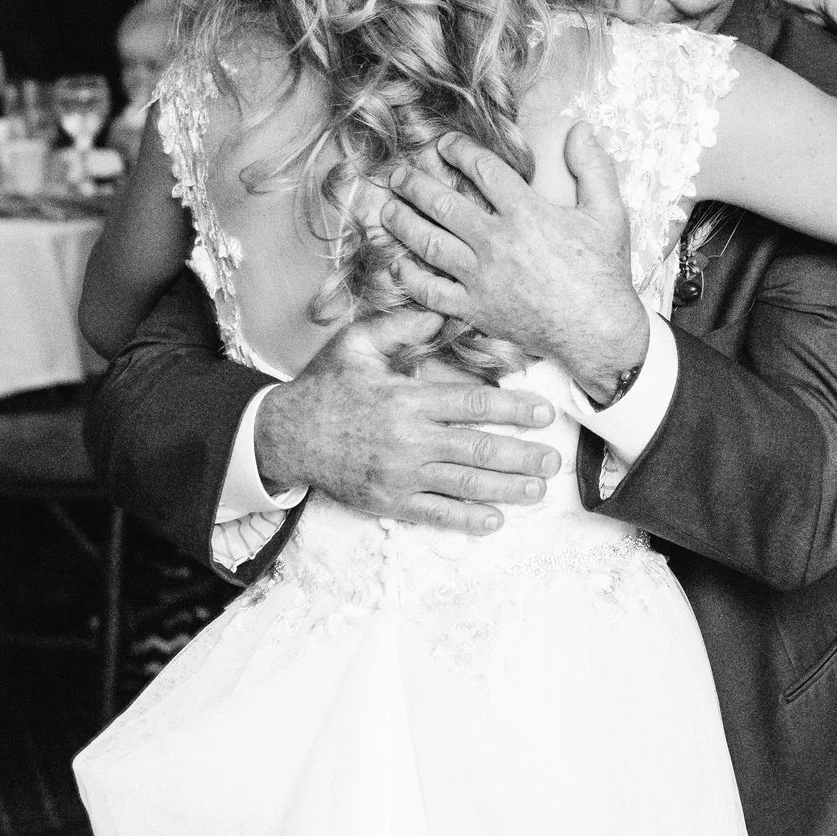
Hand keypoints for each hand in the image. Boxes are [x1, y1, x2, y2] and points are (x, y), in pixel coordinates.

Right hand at [255, 310, 561, 533]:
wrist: (283, 436)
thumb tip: (440, 315)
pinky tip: (494, 521)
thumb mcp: (355, 345)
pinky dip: (467, 519)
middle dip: (522, 455)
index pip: (474, 404)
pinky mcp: (388, 501)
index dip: (515, 409)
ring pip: (464, 484)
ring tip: (538, 490)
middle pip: (479, 449)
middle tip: (554, 459)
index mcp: (408, 400)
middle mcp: (409, 440)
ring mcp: (400, 475)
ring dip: (507, 489)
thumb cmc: (325, 387)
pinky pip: (434, 513)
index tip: (545, 413)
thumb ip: (400, 328)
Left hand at [381, 129, 647, 402]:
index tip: (444, 144)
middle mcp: (497, 242)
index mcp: (527, 213)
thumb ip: (593, 167)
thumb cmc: (605, 272)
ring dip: (403, 222)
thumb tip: (580, 129)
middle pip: (443, 203)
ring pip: (429, 243)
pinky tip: (398, 263)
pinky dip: (410, 277)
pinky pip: (431, 291)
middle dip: (415, 184)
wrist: (599, 331)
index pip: (482, 169)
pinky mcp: (476, 309)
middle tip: (398, 174)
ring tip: (387, 209)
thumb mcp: (609, 213)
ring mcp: (482, 278)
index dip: (459, 150)